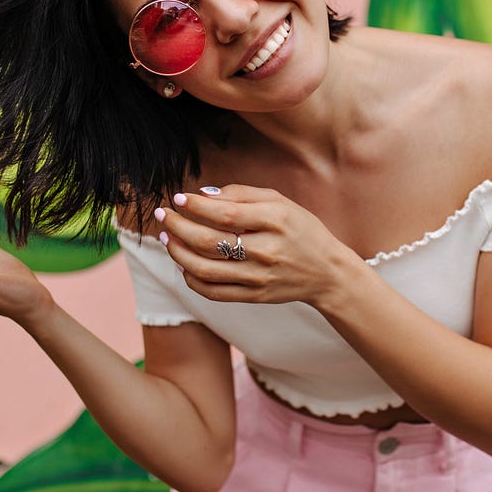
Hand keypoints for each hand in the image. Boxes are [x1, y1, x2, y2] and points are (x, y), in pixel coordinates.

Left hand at [154, 186, 353, 306]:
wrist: (327, 273)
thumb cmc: (301, 231)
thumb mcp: (281, 202)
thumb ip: (244, 194)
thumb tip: (205, 194)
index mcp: (276, 221)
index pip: (225, 214)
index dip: (196, 206)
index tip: (178, 199)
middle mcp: (267, 250)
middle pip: (209, 241)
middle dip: (178, 227)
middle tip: (163, 216)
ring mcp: (258, 277)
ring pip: (205, 269)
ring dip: (178, 252)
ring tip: (166, 239)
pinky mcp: (253, 296)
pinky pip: (212, 291)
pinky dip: (191, 278)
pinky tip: (182, 264)